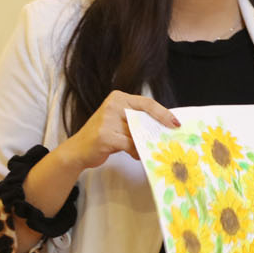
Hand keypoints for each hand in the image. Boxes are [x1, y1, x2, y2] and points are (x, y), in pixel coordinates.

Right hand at [58, 90, 177, 169]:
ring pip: (137, 133)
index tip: (176, 123)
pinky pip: (130, 145)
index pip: (147, 103)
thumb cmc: (102, 136)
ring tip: (146, 150)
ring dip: (144, 144)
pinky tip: (135, 155)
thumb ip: (136, 121)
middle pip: (144, 117)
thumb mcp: (119, 123)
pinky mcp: (104, 136)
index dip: (163, 113)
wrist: (77, 150)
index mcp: (118, 98)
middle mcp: (112, 105)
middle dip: (157, 129)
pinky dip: (135, 152)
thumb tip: (164, 127)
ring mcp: (107, 120)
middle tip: (168, 139)